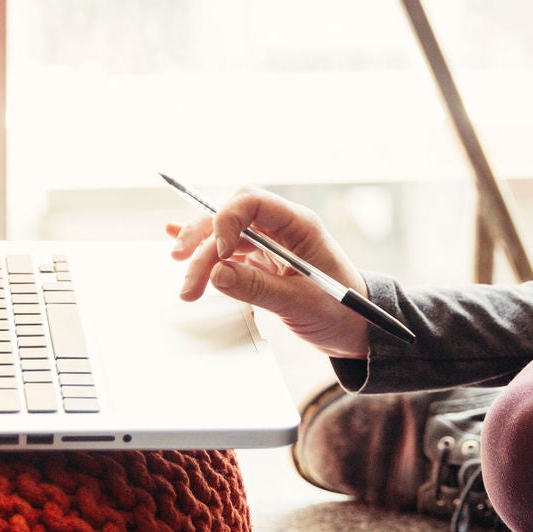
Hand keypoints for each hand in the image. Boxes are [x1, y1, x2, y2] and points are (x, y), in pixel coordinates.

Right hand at [167, 186, 373, 359]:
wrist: (357, 329)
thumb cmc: (341, 312)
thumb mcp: (300, 303)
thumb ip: (258, 287)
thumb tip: (216, 273)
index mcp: (299, 226)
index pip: (253, 202)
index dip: (227, 219)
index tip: (217, 252)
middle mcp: (282, 228)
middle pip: (231, 218)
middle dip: (205, 244)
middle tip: (190, 282)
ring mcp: (270, 243)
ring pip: (225, 234)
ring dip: (200, 252)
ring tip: (184, 278)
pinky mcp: (262, 261)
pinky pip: (228, 247)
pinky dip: (204, 245)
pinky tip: (176, 236)